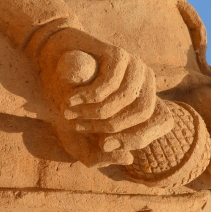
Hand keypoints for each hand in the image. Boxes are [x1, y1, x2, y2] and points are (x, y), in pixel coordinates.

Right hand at [38, 28, 172, 165]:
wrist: (49, 62)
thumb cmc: (68, 102)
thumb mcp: (83, 135)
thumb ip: (103, 153)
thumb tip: (129, 158)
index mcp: (145, 99)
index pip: (161, 123)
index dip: (135, 138)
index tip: (104, 145)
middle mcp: (146, 80)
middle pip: (144, 112)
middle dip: (110, 126)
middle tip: (79, 127)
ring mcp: (134, 64)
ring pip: (126, 98)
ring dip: (93, 112)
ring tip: (69, 112)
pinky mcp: (117, 53)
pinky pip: (109, 83)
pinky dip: (87, 97)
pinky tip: (71, 100)